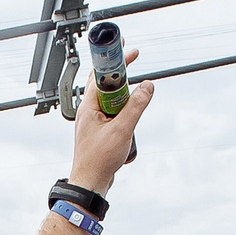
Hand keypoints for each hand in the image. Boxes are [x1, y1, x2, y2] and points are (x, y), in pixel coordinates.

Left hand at [70, 48, 152, 191]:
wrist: (90, 183)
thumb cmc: (98, 160)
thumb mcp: (122, 129)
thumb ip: (136, 106)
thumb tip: (147, 86)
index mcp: (88, 106)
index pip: (101, 75)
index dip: (115, 62)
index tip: (128, 51)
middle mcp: (88, 111)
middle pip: (106, 84)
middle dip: (121, 76)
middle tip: (134, 66)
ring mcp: (93, 121)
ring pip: (111, 100)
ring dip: (125, 98)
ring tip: (133, 104)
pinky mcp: (100, 130)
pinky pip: (113, 114)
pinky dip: (124, 113)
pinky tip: (130, 123)